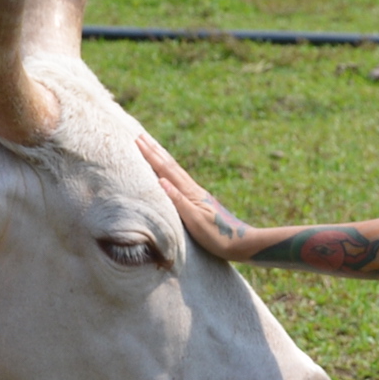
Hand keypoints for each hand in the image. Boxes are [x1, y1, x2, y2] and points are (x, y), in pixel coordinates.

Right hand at [136, 134, 257, 260]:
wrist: (240, 243)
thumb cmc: (216, 235)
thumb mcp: (195, 220)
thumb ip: (178, 200)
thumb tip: (160, 180)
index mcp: (190, 192)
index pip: (166, 169)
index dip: (151, 155)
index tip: (138, 140)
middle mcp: (193, 189)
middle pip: (171, 165)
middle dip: (155, 151)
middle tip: (141, 136)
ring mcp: (197, 194)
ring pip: (176, 171)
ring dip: (163, 158)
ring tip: (153, 147)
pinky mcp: (200, 201)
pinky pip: (180, 180)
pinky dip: (171, 171)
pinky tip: (171, 173)